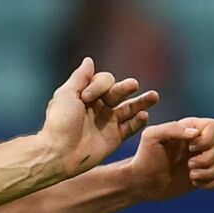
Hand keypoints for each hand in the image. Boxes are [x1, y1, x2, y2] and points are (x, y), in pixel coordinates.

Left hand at [41, 57, 158, 176]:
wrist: (59, 152)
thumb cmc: (59, 122)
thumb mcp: (66, 95)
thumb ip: (80, 77)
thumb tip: (89, 60)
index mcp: (85, 95)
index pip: (103, 81)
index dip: (99, 85)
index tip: (86, 98)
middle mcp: (98, 107)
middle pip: (119, 92)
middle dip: (125, 87)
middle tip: (132, 85)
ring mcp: (108, 122)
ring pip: (130, 108)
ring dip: (142, 102)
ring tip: (154, 96)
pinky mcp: (114, 138)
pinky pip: (131, 127)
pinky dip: (139, 121)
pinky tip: (144, 115)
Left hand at [125, 117, 213, 201]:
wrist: (143, 182)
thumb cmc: (145, 156)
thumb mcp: (151, 137)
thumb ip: (172, 129)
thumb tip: (196, 133)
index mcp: (190, 128)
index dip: (208, 138)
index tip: (190, 147)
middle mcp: (201, 141)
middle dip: (208, 158)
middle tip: (188, 165)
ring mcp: (205, 158)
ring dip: (210, 171)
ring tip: (191, 176)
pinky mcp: (207, 174)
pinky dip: (211, 182)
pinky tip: (195, 183)